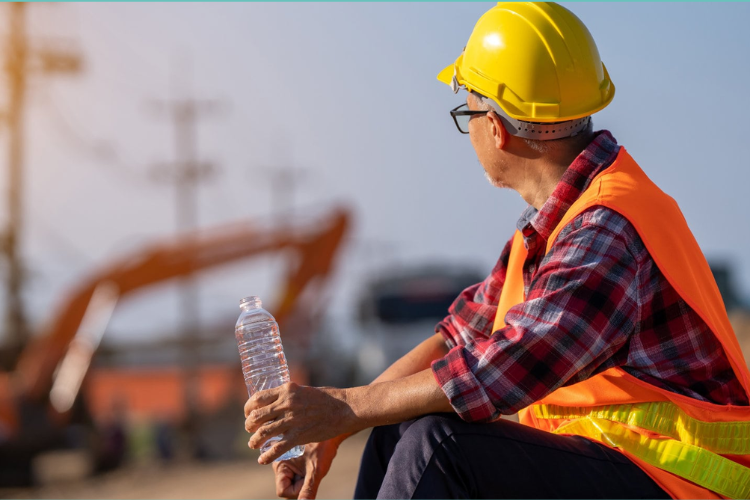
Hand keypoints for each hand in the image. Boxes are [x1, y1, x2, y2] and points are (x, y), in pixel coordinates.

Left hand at [244, 382, 358, 463]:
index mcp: (286, 390)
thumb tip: (277, 403)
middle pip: (257, 416)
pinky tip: (262, 460)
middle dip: (249, 425)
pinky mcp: (299, 435)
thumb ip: (289, 396)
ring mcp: (292, 419)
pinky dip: (267, 456)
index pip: (257, 398)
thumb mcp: (303, 390)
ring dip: (254, 441)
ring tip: (253, 444)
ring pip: (263, 433)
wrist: (344, 408)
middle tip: (250, 430)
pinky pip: (277, 448)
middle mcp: (286, 403)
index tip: (249, 414)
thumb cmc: (326, 398)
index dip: (249, 408)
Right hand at [272, 440, 338, 498]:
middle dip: (300, 484)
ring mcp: (285, 462)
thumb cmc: (322, 447)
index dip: (297, 489)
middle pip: (287, 488)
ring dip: (303, 479)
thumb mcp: (316, 469)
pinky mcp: (292, 461)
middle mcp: (278, 464)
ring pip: (293, 483)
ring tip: (311, 465)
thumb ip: (308, 489)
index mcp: (279, 465)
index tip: (308, 477)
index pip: (283, 491)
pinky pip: (297, 476)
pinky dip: (305, 474)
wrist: (330, 428)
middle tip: (310, 469)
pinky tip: (311, 463)